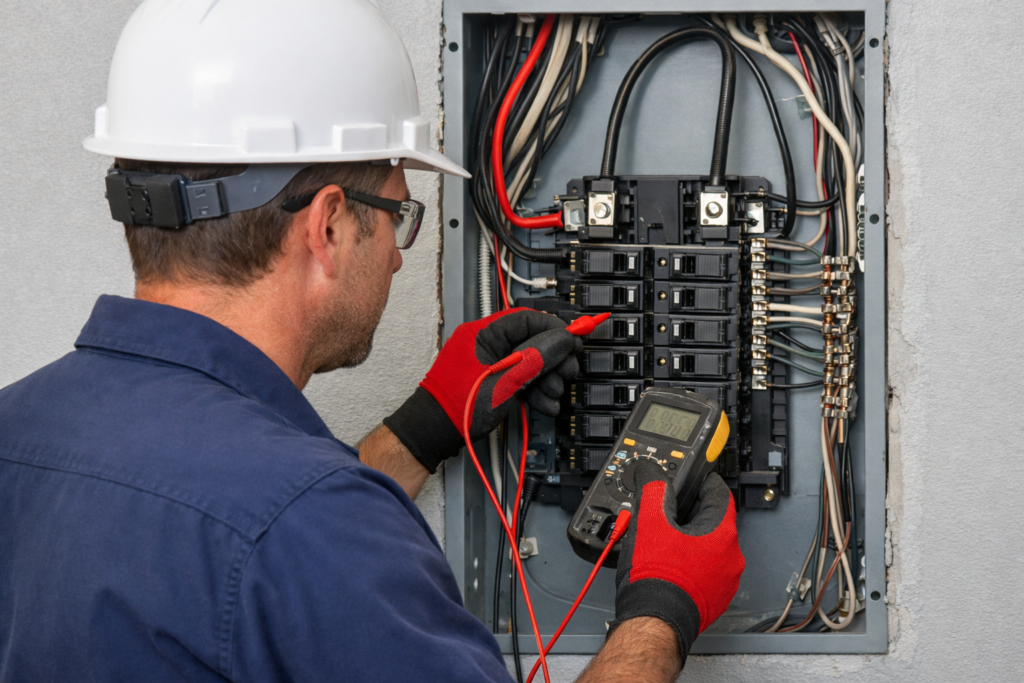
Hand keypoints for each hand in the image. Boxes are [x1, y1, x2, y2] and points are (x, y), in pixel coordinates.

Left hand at [383, 308, 579, 472]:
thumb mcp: (504, 381)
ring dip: (547, 378)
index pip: (527, 318)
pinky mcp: (493, 380)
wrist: (435, 433)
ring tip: (554, 393)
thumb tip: (561, 340)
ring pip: (529, 362)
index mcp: (483, 333)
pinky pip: (521, 377)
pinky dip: (535, 389)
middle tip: (568, 371)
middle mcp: (486, 344)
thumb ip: (535, 359)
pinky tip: (545, 403)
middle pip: (532, 340)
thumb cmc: (456, 407)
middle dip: (553, 359)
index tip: (573, 341)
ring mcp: (490, 362)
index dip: (554, 329)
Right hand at [609, 461, 743, 665]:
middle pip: (712, 520)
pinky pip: (705, 571)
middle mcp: (730, 557)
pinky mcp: (713, 599)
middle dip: (689, 513)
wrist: (653, 622)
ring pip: (709, 547)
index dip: (700, 481)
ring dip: (689, 540)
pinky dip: (690, 564)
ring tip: (662, 541)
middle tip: (664, 512)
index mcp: (721, 533)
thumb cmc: (655, 578)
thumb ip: (652, 487)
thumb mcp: (647, 519)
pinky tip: (668, 565)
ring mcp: (724, 581)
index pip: (719, 492)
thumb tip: (650, 471)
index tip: (689, 478)